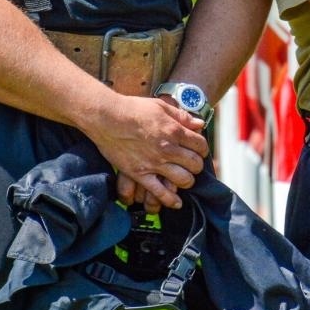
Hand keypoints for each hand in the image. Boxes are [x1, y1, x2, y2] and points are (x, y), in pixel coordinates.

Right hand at [88, 94, 208, 209]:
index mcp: (174, 131)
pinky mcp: (140, 173)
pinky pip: (159, 192)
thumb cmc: (133, 109)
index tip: (199, 150)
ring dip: (187, 181)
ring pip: (182, 180)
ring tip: (184, 178)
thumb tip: (199, 123)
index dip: (203, 149)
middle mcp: (167, 148)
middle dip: (197, 165)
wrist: (106, 117)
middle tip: (192, 164)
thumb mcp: (160, 106)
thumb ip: (182, 116)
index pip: (200, 145)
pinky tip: (176, 202)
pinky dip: (170, 200)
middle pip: (194, 164)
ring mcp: (154, 163)